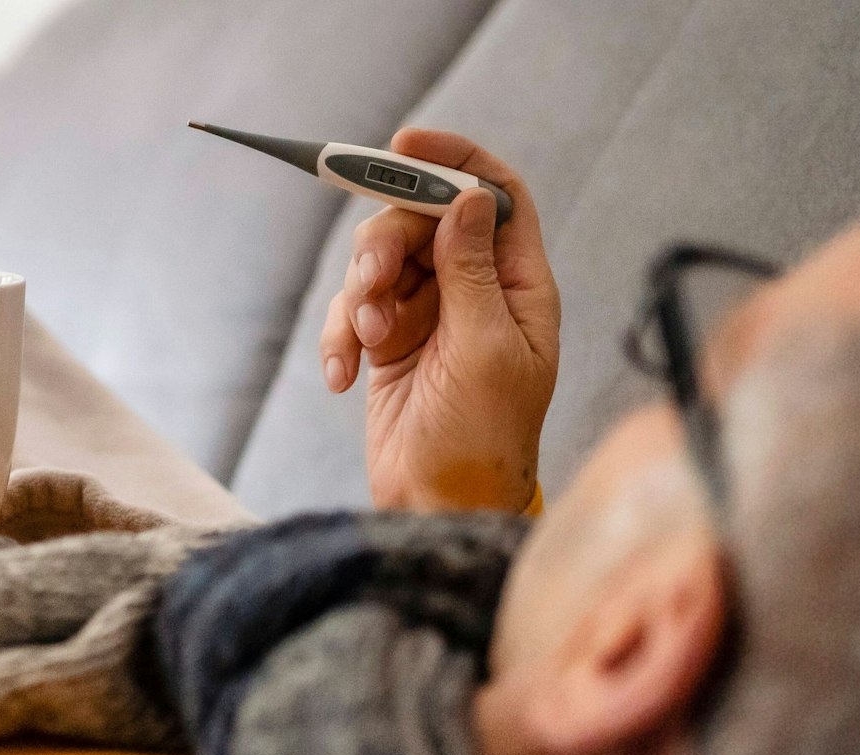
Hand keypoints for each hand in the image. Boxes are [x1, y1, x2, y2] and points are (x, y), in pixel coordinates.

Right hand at [319, 128, 559, 512]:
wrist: (439, 505)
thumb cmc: (483, 440)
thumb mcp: (485, 349)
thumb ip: (473, 270)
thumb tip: (468, 198)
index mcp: (519, 285)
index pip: (495, 196)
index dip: (455, 160)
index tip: (405, 144)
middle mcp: (475, 291)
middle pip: (420, 221)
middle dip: (385, 244)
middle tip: (370, 282)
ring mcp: (428, 315)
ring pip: (379, 263)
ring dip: (359, 296)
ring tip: (364, 341)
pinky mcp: (387, 343)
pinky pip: (352, 312)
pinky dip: (340, 336)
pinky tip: (344, 376)